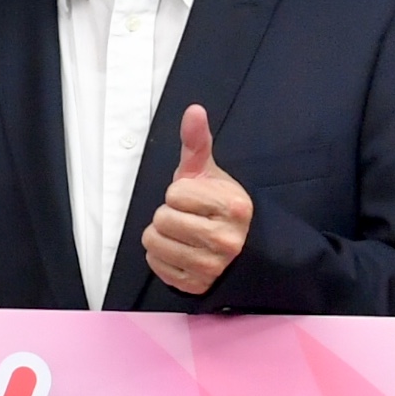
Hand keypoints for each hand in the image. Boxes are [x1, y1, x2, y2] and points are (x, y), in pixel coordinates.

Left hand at [139, 105, 253, 297]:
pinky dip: (161, 257)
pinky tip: (179, 251)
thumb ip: (197, 142)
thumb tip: (193, 110)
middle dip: (168, 214)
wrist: (240, 245)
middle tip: (187, 217)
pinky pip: (156, 266)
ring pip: (154, 243)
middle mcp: (225, 240)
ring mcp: (211, 266)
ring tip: (181, 234)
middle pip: (162, 219)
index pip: (174, 194)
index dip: (178, 193)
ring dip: (161, 236)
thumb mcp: (208, 172)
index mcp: (232, 207)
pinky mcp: (196, 285)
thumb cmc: (218, 205)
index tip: (195, 200)